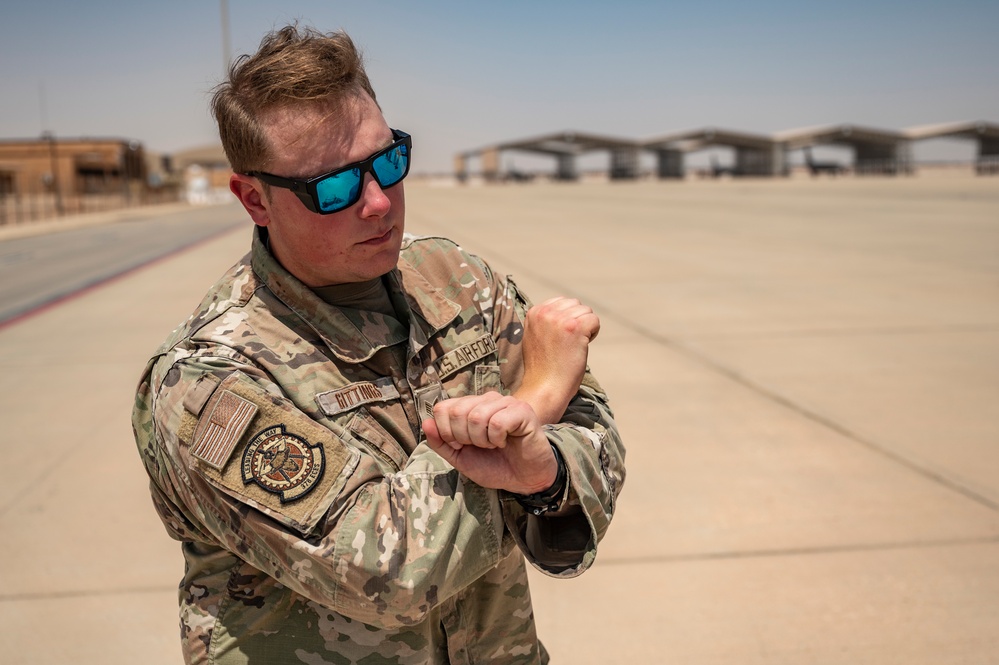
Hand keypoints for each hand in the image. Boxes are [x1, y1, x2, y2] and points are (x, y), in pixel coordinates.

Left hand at [422, 392, 557, 494]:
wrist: (524, 479)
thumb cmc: (495, 466)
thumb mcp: (460, 458)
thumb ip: (441, 442)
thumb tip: (426, 423)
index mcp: (470, 407)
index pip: (442, 408)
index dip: (446, 432)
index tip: (462, 445)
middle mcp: (486, 400)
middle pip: (457, 412)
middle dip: (464, 438)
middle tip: (481, 446)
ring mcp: (505, 403)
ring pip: (476, 416)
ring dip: (482, 440)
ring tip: (494, 445)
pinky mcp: (522, 411)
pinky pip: (497, 422)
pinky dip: (497, 439)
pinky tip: (505, 442)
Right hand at [516, 296, 599, 422]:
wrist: (544, 387)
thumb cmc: (543, 367)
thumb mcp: (535, 336)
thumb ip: (546, 320)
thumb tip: (565, 309)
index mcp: (534, 312)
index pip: (562, 302)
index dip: (566, 319)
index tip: (560, 338)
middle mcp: (545, 312)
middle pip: (575, 304)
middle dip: (577, 321)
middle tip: (569, 343)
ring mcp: (560, 319)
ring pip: (586, 311)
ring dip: (586, 327)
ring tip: (574, 346)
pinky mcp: (575, 328)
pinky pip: (594, 320)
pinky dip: (593, 333)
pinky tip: (582, 347)